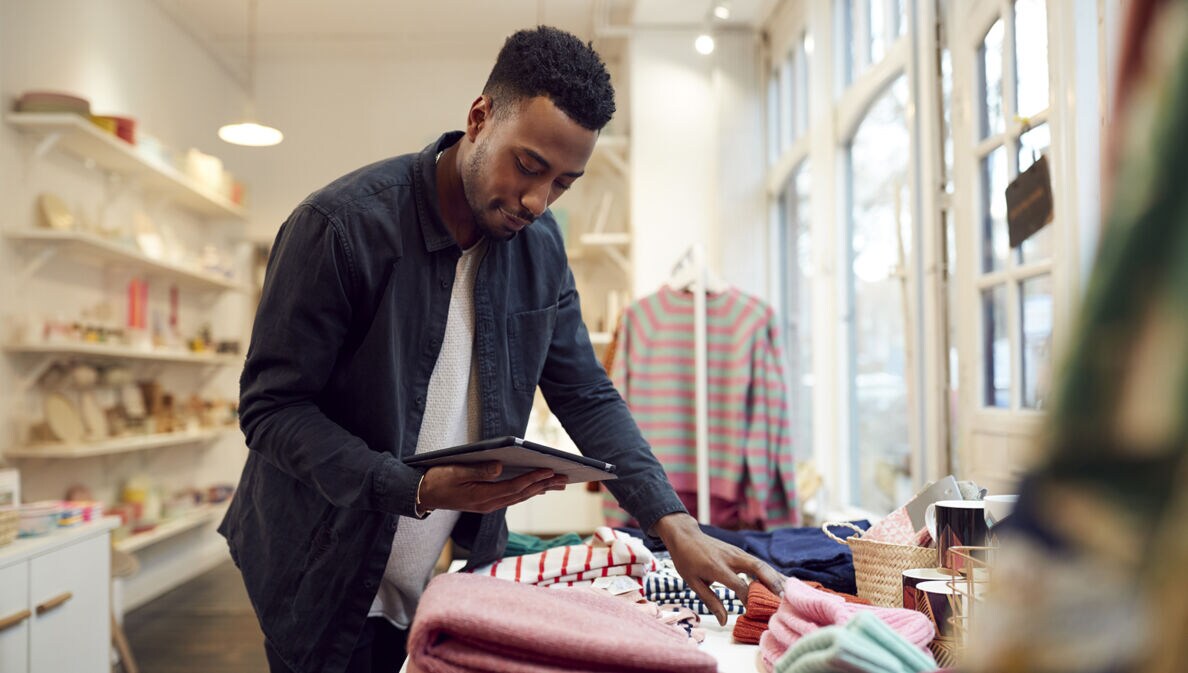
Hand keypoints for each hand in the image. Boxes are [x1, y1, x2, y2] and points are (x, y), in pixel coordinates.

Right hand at [417, 462, 567, 513]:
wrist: (423, 494)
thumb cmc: (437, 480)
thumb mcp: (456, 471)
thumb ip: (478, 470)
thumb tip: (500, 467)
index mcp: (482, 496)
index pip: (514, 487)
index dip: (532, 479)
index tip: (548, 471)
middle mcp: (488, 504)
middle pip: (521, 494)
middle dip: (543, 485)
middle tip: (563, 478)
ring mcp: (488, 505)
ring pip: (519, 497)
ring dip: (539, 490)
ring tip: (557, 483)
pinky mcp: (486, 502)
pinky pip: (512, 498)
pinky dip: (526, 492)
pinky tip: (535, 488)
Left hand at [651, 513, 784, 625]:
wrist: (686, 536)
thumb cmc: (687, 561)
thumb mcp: (693, 582)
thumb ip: (710, 601)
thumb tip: (723, 621)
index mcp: (717, 567)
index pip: (738, 584)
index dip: (747, 598)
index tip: (754, 611)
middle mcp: (732, 558)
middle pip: (758, 568)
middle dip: (773, 583)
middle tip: (784, 599)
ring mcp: (738, 553)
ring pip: (762, 564)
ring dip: (777, 578)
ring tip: (790, 592)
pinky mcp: (741, 553)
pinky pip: (760, 563)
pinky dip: (772, 573)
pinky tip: (783, 582)